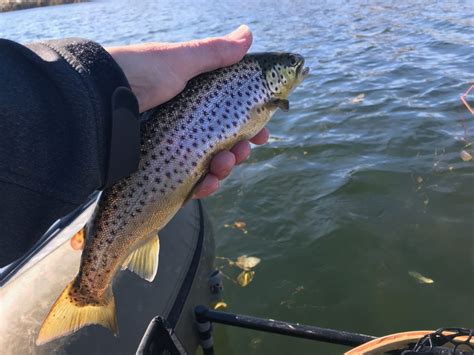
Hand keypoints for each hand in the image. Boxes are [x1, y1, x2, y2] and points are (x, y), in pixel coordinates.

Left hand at [106, 25, 268, 197]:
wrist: (96, 101)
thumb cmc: (138, 74)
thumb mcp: (179, 61)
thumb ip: (215, 53)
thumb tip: (248, 34)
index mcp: (193, 100)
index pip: (229, 116)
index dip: (249, 125)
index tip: (263, 132)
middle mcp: (186, 124)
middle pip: (224, 144)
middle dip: (240, 150)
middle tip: (244, 150)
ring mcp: (174, 148)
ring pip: (210, 165)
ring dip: (225, 169)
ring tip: (224, 165)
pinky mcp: (161, 168)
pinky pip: (190, 182)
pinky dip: (204, 187)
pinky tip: (207, 185)